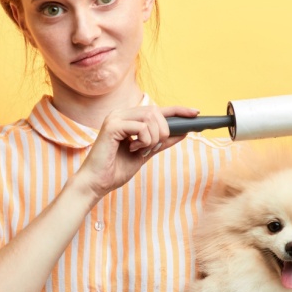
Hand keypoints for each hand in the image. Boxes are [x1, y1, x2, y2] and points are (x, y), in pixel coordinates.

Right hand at [75, 105, 198, 199]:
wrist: (96, 183)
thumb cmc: (116, 169)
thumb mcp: (145, 153)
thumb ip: (161, 142)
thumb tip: (183, 132)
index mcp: (127, 118)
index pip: (157, 109)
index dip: (178, 110)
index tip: (195, 113)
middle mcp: (120, 113)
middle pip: (156, 112)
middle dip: (163, 131)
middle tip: (152, 148)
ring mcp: (115, 117)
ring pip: (151, 118)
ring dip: (153, 138)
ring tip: (140, 150)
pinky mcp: (112, 125)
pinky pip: (141, 127)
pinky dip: (144, 141)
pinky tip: (133, 149)